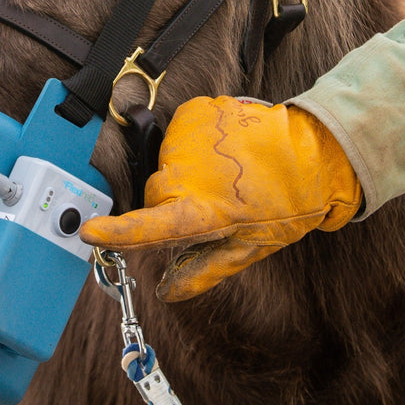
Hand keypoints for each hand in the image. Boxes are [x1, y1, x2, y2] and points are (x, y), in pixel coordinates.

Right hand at [80, 96, 360, 300]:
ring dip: (188, 170)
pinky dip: (194, 143)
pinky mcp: (196, 112)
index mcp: (201, 213)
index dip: (117, 232)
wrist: (314, 153)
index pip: (148, 226)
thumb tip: (167, 292)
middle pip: (155, 193)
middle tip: (214, 201)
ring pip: (167, 163)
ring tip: (227, 172)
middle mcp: (189, 175)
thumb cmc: (283, 206)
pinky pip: (178, 134)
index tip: (90, 232)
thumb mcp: (246, 248)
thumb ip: (201, 270)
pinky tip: (224, 149)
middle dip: (173, 201)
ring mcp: (191, 140)